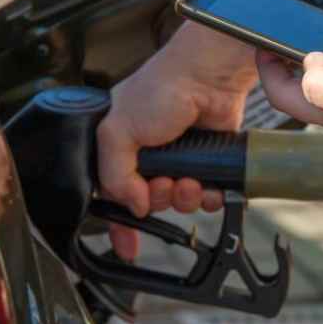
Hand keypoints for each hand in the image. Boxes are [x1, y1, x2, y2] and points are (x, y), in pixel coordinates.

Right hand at [98, 19, 256, 258]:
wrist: (208, 77)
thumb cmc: (161, 88)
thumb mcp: (117, 132)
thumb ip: (115, 176)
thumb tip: (133, 206)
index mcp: (119, 147)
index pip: (112, 195)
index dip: (119, 224)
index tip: (126, 246)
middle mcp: (148, 155)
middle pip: (149, 203)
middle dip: (158, 200)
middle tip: (164, 183)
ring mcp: (180, 158)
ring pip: (180, 202)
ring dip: (185, 198)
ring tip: (190, 180)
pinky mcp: (208, 160)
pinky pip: (208, 195)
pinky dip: (210, 196)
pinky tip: (210, 185)